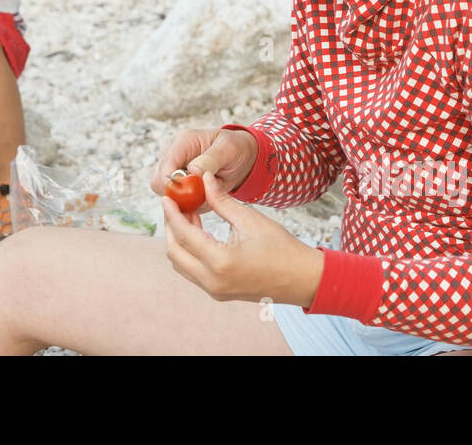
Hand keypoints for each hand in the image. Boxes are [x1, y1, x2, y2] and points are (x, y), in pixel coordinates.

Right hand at [150, 127, 257, 201]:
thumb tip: (192, 170)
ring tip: (207, 195)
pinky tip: (206, 197)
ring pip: (166, 194)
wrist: (241, 157)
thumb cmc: (235, 148)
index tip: (189, 195)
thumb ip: (210, 159)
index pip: (165, 165)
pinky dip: (190, 204)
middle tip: (201, 196)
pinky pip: (177, 201)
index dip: (172, 184)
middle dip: (177, 195)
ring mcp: (175, 170)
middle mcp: (174, 155)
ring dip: (185, 200)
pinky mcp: (179, 183)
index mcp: (184, 142)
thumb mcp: (228, 150)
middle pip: (158, 182)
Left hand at [163, 172, 324, 307]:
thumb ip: (222, 201)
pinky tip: (200, 232)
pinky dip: (190, 251)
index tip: (167, 197)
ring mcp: (214, 290)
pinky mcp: (219, 292)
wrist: (303, 279)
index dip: (172, 213)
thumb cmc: (282, 248)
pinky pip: (193, 271)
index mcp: (220, 262)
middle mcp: (212, 281)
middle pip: (175, 252)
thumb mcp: (250, 219)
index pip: (184, 234)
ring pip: (181, 264)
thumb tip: (203, 179)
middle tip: (175, 205)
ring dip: (180, 240)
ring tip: (189, 215)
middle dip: (171, 227)